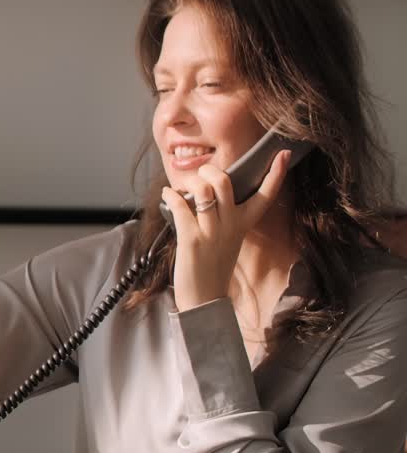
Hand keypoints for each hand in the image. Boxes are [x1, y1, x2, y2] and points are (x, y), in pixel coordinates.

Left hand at [159, 149, 290, 311]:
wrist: (204, 298)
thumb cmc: (213, 266)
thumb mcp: (229, 239)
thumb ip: (225, 217)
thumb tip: (206, 192)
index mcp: (244, 224)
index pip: (266, 195)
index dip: (276, 173)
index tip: (283, 153)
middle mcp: (231, 225)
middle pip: (224, 182)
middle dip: (209, 170)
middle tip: (200, 176)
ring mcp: (212, 232)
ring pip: (202, 190)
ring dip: (188, 182)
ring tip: (181, 188)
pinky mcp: (191, 239)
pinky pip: (180, 206)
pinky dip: (171, 196)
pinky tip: (168, 196)